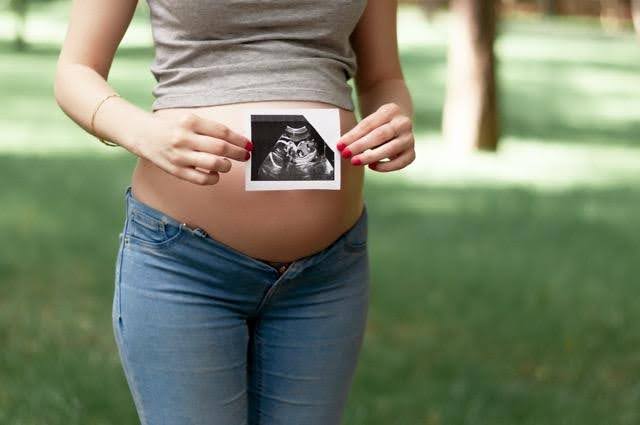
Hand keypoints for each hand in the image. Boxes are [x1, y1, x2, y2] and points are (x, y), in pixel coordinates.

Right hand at [138, 112, 252, 184]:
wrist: (143, 134)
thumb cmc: (170, 126)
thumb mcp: (188, 119)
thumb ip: (208, 128)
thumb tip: (235, 140)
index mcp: (190, 121)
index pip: (222, 131)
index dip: (239, 139)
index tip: (248, 144)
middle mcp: (185, 138)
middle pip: (220, 148)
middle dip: (238, 153)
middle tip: (245, 155)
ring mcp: (180, 155)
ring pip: (213, 164)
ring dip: (226, 165)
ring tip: (227, 164)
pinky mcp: (176, 170)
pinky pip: (200, 179)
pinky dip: (213, 179)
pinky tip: (215, 175)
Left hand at [336, 103, 415, 171]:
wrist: (397, 125)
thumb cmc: (377, 126)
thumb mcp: (369, 122)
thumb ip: (357, 133)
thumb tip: (341, 146)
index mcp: (391, 110)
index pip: (369, 124)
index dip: (353, 135)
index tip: (340, 145)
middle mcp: (403, 123)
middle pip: (381, 135)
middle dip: (361, 146)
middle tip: (346, 154)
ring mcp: (409, 138)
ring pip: (391, 149)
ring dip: (371, 157)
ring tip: (355, 161)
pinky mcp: (411, 153)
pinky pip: (400, 162)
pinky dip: (385, 167)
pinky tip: (371, 166)